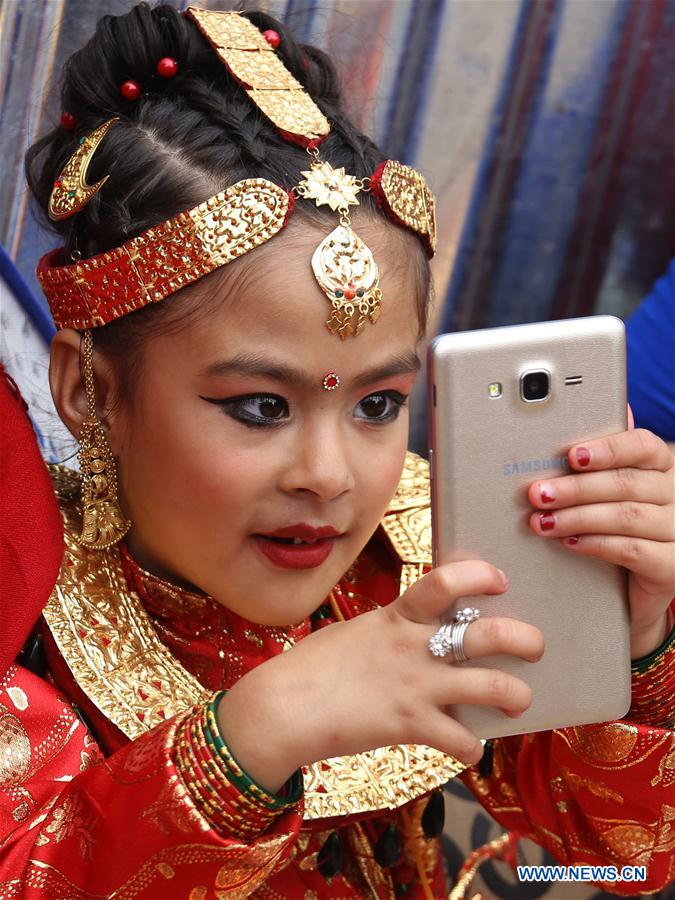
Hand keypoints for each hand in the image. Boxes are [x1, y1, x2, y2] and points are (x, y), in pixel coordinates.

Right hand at [218, 560, 543, 792]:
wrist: (283, 707)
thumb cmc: (313, 667)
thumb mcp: (356, 632)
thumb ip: (392, 628)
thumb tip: (417, 628)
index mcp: (396, 616)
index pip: (444, 581)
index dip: (480, 576)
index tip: (500, 579)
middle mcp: (413, 647)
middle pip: (486, 633)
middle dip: (523, 637)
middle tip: (535, 643)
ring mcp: (415, 686)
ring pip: (490, 685)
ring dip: (516, 693)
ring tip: (520, 698)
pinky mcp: (409, 725)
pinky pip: (461, 740)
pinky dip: (472, 747)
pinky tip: (469, 748)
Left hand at [528, 416, 674, 658]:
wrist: (636, 590)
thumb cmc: (619, 530)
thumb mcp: (610, 494)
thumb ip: (600, 463)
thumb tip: (591, 423)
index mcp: (664, 468)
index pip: (643, 447)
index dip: (607, 449)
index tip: (571, 456)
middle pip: (626, 484)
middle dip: (576, 488)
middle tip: (538, 493)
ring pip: (626, 517)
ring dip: (577, 517)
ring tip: (543, 521)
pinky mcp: (671, 566)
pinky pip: (631, 550)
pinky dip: (595, 544)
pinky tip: (569, 542)